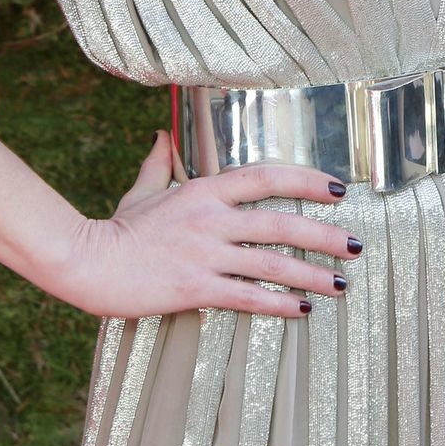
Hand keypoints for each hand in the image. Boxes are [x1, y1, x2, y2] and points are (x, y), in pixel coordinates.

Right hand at [52, 132, 361, 319]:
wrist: (89, 262)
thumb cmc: (116, 228)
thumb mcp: (142, 190)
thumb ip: (159, 162)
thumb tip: (161, 134)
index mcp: (204, 190)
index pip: (266, 177)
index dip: (306, 180)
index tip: (337, 189)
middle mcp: (212, 218)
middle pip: (280, 223)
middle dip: (324, 235)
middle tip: (355, 245)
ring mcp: (206, 254)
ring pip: (271, 264)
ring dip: (311, 275)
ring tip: (340, 285)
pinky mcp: (196, 288)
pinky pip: (247, 296)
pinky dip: (278, 304)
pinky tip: (301, 310)